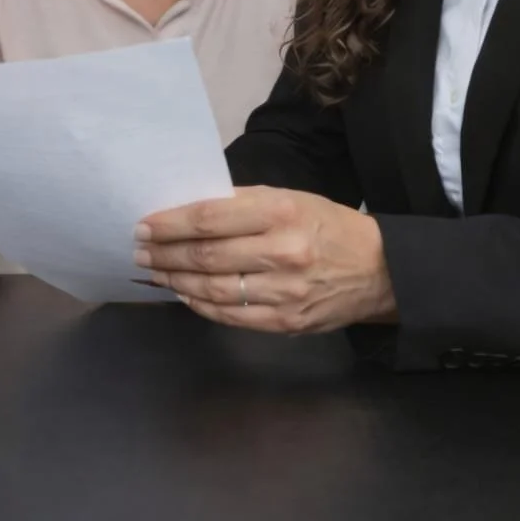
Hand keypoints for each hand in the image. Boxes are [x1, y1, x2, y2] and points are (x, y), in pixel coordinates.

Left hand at [134, 187, 396, 332]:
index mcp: (281, 212)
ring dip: (175, 280)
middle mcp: (282, 251)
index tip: (144, 225)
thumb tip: (189, 210)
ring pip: (213, 288)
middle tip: (139, 251)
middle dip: (164, 253)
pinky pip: (231, 315)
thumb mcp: (291, 199)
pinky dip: (201, 304)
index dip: (170, 224)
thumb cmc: (327, 226)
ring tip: (154, 272)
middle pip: (206, 255)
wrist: (380, 270)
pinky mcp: (286, 321)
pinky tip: (184, 293)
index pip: (210, 218)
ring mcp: (284, 291)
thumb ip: (242, 203)